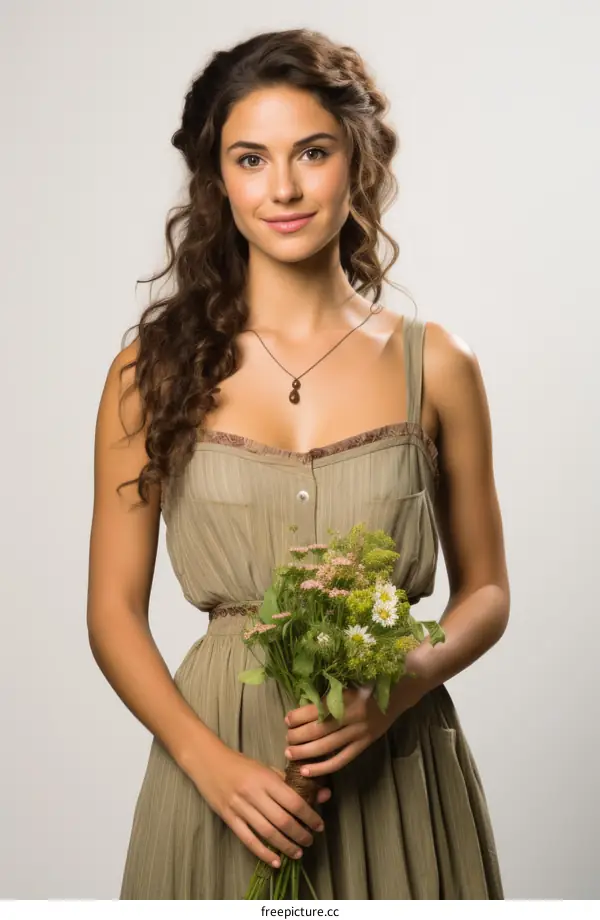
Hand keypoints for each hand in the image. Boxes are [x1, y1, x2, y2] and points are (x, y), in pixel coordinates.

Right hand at [188, 743, 330, 866]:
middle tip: (310, 840)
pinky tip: (276, 861)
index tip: (319, 825)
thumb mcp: (266, 768)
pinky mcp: (228, 818)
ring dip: (286, 846)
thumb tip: (322, 794)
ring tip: (298, 852)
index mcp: (265, 778)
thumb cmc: (241, 764)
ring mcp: (239, 807)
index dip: (309, 816)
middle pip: (282, 820)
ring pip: (267, 832)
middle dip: (300, 834)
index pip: (293, 801)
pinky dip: (263, 853)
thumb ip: (292, 783)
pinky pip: (248, 839)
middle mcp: (253, 793)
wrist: (208, 761)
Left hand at [284, 676, 425, 777]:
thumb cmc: (368, 683)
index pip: (315, 710)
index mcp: (345, 697)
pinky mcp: (364, 745)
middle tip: (286, 739)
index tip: (286, 719)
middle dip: (297, 737)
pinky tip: (307, 771)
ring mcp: (359, 733)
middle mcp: (351, 716)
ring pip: (327, 748)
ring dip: (305, 753)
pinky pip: (341, 760)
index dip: (297, 716)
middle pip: (318, 731)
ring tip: (290, 754)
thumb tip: (302, 705)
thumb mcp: (348, 682)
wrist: (398, 692)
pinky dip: (322, 768)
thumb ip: (329, 694)